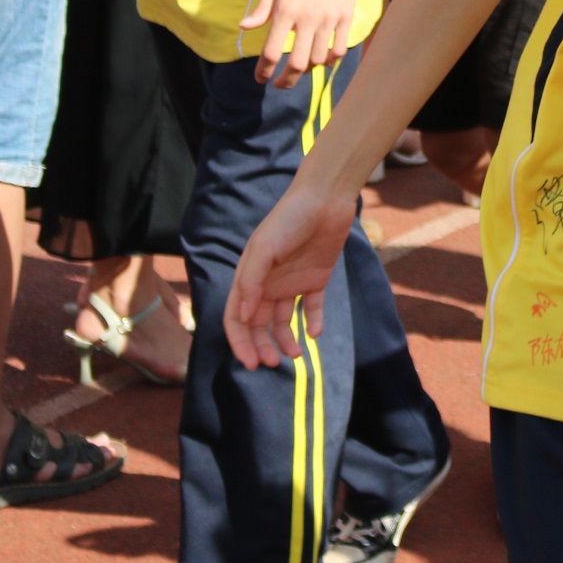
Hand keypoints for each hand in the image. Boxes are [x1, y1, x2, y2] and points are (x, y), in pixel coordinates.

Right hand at [225, 181, 354, 369]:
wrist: (325, 200)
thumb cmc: (289, 220)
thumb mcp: (264, 250)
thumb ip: (252, 283)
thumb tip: (242, 316)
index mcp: (249, 278)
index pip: (236, 318)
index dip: (240, 341)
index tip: (250, 362)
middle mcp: (268, 284)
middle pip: (258, 325)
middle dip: (261, 346)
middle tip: (271, 363)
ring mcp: (292, 283)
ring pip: (283, 321)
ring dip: (285, 340)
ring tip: (295, 355)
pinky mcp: (316, 280)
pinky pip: (312, 309)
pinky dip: (313, 323)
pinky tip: (315, 333)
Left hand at [241, 0, 363, 83]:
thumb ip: (263, 8)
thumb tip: (243, 27)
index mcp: (286, 10)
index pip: (272, 52)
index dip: (264, 71)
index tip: (261, 78)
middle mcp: (307, 19)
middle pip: (297, 64)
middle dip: (286, 81)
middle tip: (280, 83)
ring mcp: (329, 19)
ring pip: (318, 60)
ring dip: (308, 70)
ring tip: (301, 68)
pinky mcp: (345, 16)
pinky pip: (339, 49)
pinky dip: (330, 60)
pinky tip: (323, 59)